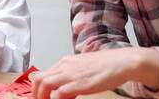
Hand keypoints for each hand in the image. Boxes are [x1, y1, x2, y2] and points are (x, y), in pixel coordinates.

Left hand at [32, 47, 158, 98]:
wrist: (122, 62)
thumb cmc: (106, 66)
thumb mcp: (84, 68)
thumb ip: (72, 77)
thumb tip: (64, 92)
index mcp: (65, 62)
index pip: (42, 74)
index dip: (37, 89)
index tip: (38, 98)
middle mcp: (65, 66)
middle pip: (39, 79)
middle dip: (36, 95)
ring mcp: (71, 73)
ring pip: (45, 84)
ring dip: (42, 98)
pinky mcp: (79, 83)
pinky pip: (59, 93)